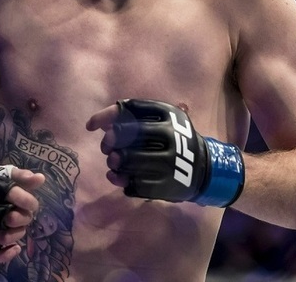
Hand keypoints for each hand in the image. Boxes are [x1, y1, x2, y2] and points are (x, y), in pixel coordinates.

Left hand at [86, 99, 243, 206]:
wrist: (203, 169)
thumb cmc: (173, 139)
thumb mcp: (162, 120)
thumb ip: (133, 118)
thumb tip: (100, 122)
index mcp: (169, 113)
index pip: (132, 109)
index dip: (107, 116)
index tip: (92, 126)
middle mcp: (171, 135)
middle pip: (130, 135)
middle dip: (111, 140)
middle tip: (106, 146)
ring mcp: (170, 162)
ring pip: (130, 160)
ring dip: (114, 161)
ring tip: (112, 162)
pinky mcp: (167, 186)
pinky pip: (135, 183)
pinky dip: (121, 180)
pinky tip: (116, 177)